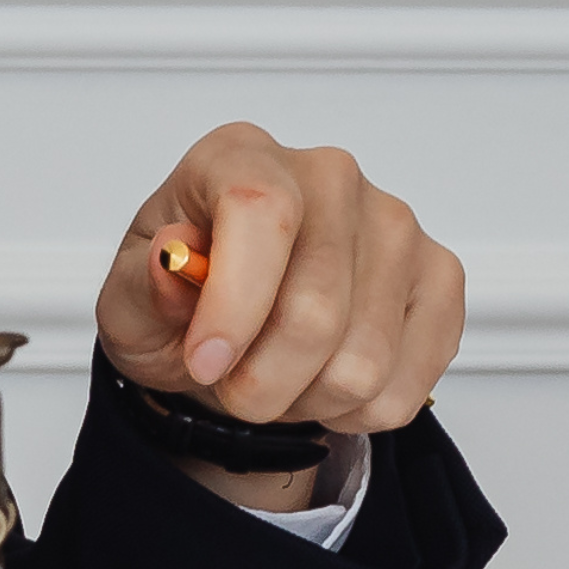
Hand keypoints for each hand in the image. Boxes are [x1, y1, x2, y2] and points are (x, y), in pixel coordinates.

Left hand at [91, 121, 467, 462]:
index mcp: (241, 156)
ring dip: (308, 401)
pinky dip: (355, 412)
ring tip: (282, 379)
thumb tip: (173, 261)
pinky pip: (405, 385)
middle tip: (234, 389)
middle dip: (261, 384)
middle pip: (316, 310)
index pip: (260, 210)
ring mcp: (396, 224)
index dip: (234, 304)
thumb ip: (145, 286)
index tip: (205, 363)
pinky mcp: (440, 276)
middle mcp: (329, 176)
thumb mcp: (129, 305)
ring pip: (363, 363)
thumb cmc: (185, 300)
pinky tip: (327, 382)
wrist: (237, 322)